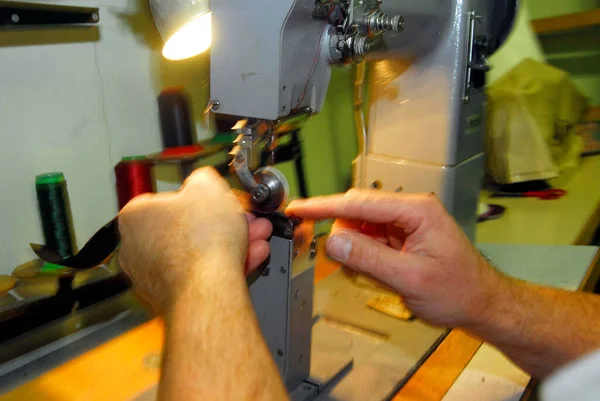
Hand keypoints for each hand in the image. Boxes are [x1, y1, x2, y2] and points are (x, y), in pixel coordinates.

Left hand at [118, 168, 271, 311]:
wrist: (207, 289)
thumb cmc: (200, 241)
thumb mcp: (208, 186)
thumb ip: (202, 179)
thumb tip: (202, 181)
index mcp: (135, 216)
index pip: (166, 199)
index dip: (198, 198)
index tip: (214, 200)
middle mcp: (137, 247)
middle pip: (185, 227)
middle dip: (220, 221)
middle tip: (240, 218)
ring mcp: (153, 275)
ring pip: (197, 251)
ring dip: (228, 241)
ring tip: (254, 236)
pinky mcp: (172, 295)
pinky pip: (201, 273)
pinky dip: (224, 264)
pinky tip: (249, 256)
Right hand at [286, 189, 501, 327]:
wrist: (482, 304)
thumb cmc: (459, 290)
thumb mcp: (410, 278)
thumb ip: (370, 258)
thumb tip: (334, 241)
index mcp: (416, 210)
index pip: (359, 203)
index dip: (323, 206)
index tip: (298, 208)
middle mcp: (410, 210)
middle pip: (357, 210)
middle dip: (340, 231)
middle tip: (329, 255)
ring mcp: (406, 223)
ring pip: (361, 226)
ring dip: (354, 247)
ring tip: (368, 274)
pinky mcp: (403, 236)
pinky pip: (371, 238)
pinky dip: (363, 253)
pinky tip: (372, 271)